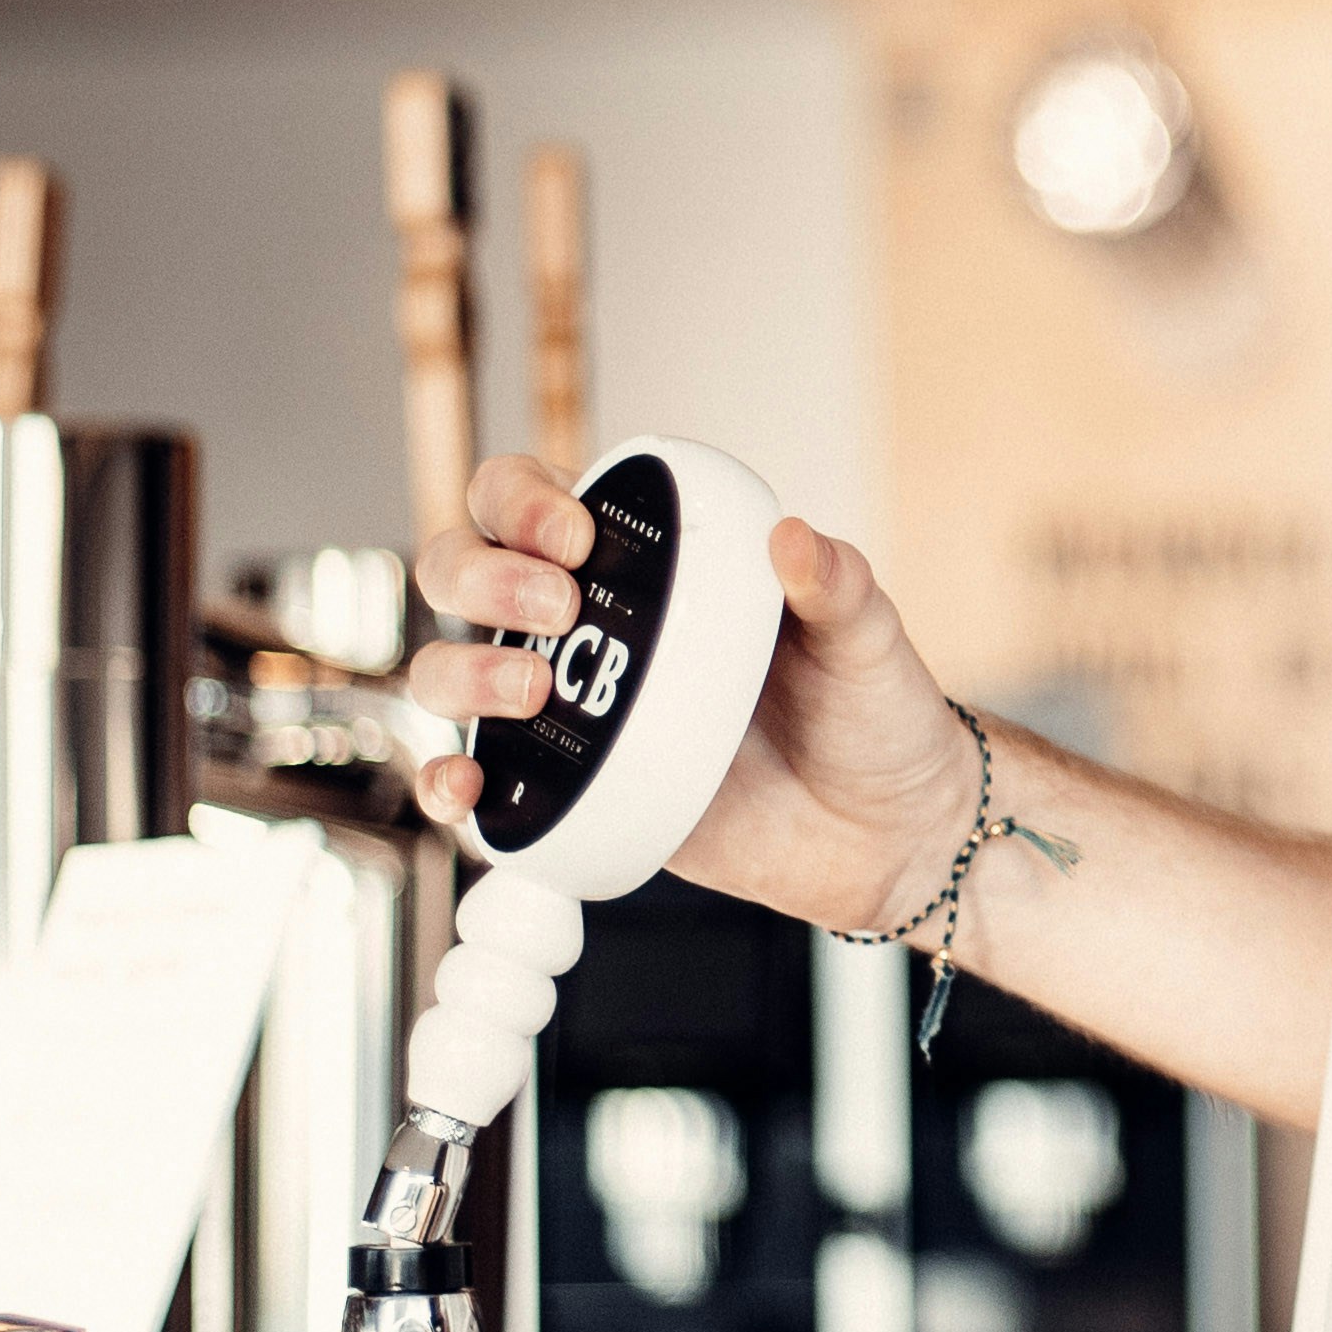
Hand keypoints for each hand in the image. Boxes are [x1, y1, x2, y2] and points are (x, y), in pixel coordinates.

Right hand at [402, 454, 984, 938]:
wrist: (886, 834)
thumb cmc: (870, 715)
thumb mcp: (866, 640)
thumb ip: (838, 586)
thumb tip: (794, 538)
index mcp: (644, 564)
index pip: (533, 497)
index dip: (524, 499)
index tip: (577, 538)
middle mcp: (586, 628)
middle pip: (462, 569)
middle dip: (481, 572)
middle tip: (559, 608)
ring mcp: (568, 714)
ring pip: (450, 670)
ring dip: (464, 670)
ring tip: (533, 690)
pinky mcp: (569, 796)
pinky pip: (477, 785)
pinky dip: (445, 783)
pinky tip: (464, 788)